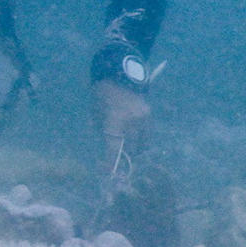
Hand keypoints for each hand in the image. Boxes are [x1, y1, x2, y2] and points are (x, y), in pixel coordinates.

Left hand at [96, 73, 151, 194]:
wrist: (118, 73)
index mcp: (115, 119)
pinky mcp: (148, 114)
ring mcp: (143, 117)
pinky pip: (145, 133)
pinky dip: (139, 138)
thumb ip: (104, 131)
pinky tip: (133, 138)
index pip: (113, 147)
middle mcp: (132, 120)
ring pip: (141, 143)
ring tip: (127, 151)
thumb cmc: (102, 94)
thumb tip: (111, 148)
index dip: (111, 162)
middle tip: (117, 164)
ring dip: (133, 149)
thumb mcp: (96, 113)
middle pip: (130, 148)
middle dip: (124, 158)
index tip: (108, 173)